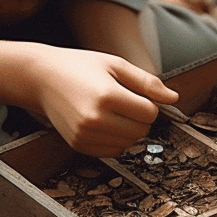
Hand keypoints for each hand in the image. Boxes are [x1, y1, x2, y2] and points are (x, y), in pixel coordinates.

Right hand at [33, 48, 178, 155]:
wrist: (42, 78)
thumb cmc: (80, 67)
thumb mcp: (116, 64)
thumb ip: (147, 82)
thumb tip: (174, 98)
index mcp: (106, 96)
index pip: (150, 113)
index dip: (149, 103)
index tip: (135, 93)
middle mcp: (94, 119)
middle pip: (142, 130)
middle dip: (141, 118)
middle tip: (124, 101)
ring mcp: (85, 135)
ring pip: (129, 143)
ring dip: (129, 129)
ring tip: (112, 110)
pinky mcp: (78, 145)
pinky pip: (113, 152)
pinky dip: (116, 140)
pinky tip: (104, 122)